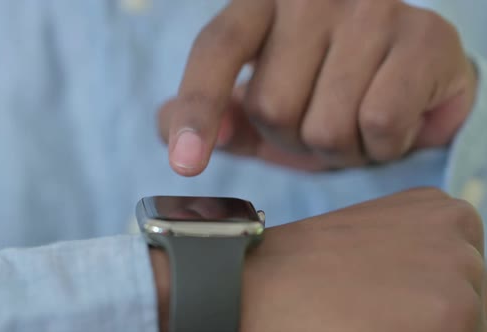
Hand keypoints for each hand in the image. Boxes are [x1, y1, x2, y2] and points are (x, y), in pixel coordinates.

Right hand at [150, 188, 484, 330]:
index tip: (386, 296)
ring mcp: (463, 272)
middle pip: (471, 303)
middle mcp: (461, 232)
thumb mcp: (371, 239)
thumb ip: (420, 251)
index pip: (465, 276)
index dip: (424, 296)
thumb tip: (443, 292)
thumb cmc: (302, 270)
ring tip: (366, 319)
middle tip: (367, 308)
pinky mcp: (455, 314)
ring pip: (463, 325)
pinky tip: (370, 328)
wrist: (253, 287)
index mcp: (441, 209)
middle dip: (430, 316)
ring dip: (421, 330)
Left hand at [158, 0, 477, 175]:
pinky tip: (391, 124)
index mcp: (261, 4)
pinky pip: (379, 123)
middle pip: (271, 107)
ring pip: (325, 125)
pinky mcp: (424, 36)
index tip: (185, 163)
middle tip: (320, 119)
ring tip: (357, 121)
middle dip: (294, 138)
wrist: (412, 82)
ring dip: (339, 148)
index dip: (197, 107)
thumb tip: (166, 129)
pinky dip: (382, 145)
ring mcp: (371, 8)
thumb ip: (212, 110)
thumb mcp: (261, 101)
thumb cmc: (327, 90)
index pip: (216, 49)